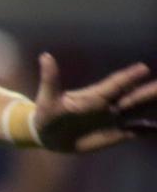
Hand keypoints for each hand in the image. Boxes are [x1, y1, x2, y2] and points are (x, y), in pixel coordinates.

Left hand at [34, 54, 156, 151]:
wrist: (47, 135)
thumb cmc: (46, 113)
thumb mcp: (47, 98)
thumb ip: (50, 79)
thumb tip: (45, 56)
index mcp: (94, 96)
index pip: (115, 85)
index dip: (128, 77)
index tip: (143, 68)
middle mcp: (108, 106)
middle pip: (134, 97)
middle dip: (150, 91)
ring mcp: (112, 120)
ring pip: (138, 111)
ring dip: (153, 106)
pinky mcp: (113, 135)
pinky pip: (134, 131)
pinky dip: (147, 130)